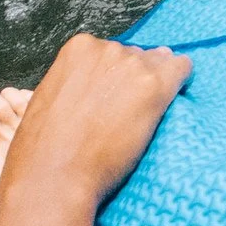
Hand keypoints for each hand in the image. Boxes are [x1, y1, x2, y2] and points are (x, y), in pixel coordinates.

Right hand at [1, 35, 190, 209]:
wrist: (53, 178)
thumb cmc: (43, 149)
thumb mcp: (49, 97)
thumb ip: (76, 80)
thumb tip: (101, 81)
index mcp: (79, 47)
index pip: (112, 54)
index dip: (113, 78)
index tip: (111, 101)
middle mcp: (108, 48)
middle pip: (137, 57)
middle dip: (134, 81)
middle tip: (125, 114)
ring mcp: (133, 64)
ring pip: (160, 64)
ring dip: (156, 85)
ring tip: (142, 117)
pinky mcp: (155, 85)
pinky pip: (183, 69)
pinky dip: (181, 82)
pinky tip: (171, 103)